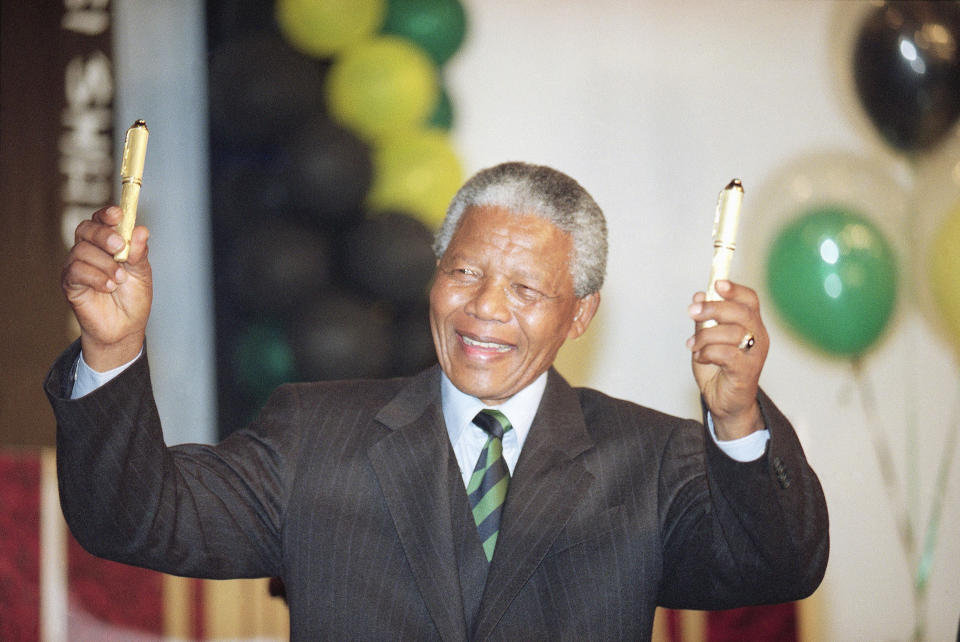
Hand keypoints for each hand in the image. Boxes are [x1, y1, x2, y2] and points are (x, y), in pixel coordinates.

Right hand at [61, 205, 151, 370]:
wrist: (125, 327)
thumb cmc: (132, 298)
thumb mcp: (142, 273)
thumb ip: (139, 253)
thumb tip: (142, 230)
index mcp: (108, 243)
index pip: (101, 220)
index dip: (107, 214)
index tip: (118, 214)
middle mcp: (89, 250)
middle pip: (86, 229)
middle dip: (103, 235)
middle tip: (119, 247)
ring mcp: (77, 266)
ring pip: (81, 250)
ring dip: (105, 264)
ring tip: (120, 279)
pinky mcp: (70, 283)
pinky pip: (76, 271)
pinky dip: (95, 277)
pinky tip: (109, 286)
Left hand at [686, 280, 767, 439]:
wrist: (725, 403)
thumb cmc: (718, 369)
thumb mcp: (707, 339)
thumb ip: (704, 319)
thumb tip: (699, 295)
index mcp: (751, 325)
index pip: (750, 300)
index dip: (735, 289)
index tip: (717, 284)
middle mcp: (758, 337)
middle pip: (741, 312)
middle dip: (713, 308)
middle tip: (691, 312)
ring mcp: (754, 355)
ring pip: (731, 332)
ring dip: (704, 336)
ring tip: (692, 345)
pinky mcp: (746, 371)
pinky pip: (726, 354)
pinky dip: (707, 352)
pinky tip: (700, 357)